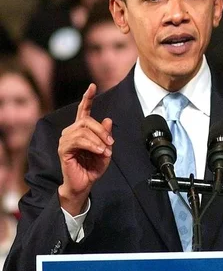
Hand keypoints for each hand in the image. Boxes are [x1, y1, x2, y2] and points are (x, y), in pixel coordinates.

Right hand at [58, 84, 113, 215]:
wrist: (84, 185)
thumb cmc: (92, 168)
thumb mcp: (105, 150)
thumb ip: (106, 135)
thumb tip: (108, 119)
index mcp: (80, 130)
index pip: (83, 110)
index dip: (88, 98)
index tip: (92, 86)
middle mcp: (70, 132)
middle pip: (86, 120)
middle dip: (101, 131)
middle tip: (111, 143)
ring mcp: (65, 140)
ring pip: (83, 130)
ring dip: (98, 139)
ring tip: (105, 150)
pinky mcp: (63, 149)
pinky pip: (79, 140)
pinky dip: (92, 145)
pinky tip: (99, 151)